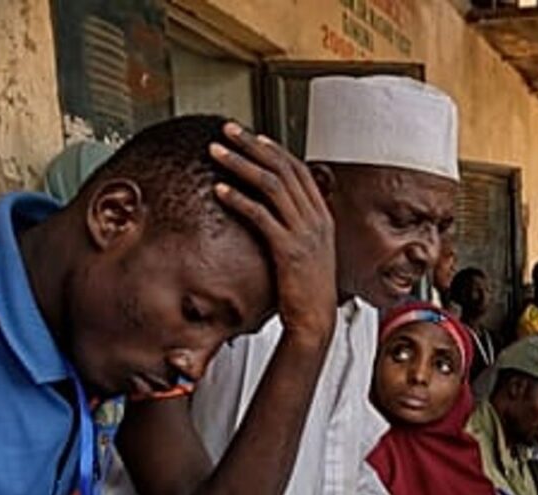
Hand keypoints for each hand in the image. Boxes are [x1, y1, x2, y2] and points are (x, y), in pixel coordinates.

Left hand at [208, 122, 335, 342]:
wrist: (315, 322)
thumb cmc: (306, 292)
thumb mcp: (307, 253)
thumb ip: (294, 230)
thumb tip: (272, 215)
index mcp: (321, 217)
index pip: (298, 170)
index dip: (274, 149)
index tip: (252, 137)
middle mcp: (315, 219)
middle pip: (283, 168)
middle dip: (252, 145)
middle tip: (228, 130)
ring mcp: (304, 233)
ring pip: (271, 184)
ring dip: (240, 164)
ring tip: (216, 151)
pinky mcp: (288, 249)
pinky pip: (261, 215)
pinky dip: (239, 198)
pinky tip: (220, 190)